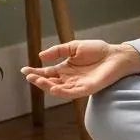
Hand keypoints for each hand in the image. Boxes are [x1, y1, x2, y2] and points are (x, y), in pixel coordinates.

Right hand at [21, 39, 139, 99]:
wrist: (115, 55)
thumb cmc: (98, 50)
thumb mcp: (74, 46)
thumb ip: (58, 51)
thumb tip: (40, 56)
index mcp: (66, 68)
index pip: (47, 72)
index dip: (35, 71)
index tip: (24, 70)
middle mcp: (69, 78)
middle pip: (50, 82)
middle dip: (38, 80)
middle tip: (29, 76)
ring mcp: (77, 85)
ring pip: (58, 89)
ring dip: (46, 86)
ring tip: (37, 80)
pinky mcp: (86, 89)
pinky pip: (71, 93)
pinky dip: (61, 92)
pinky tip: (53, 88)